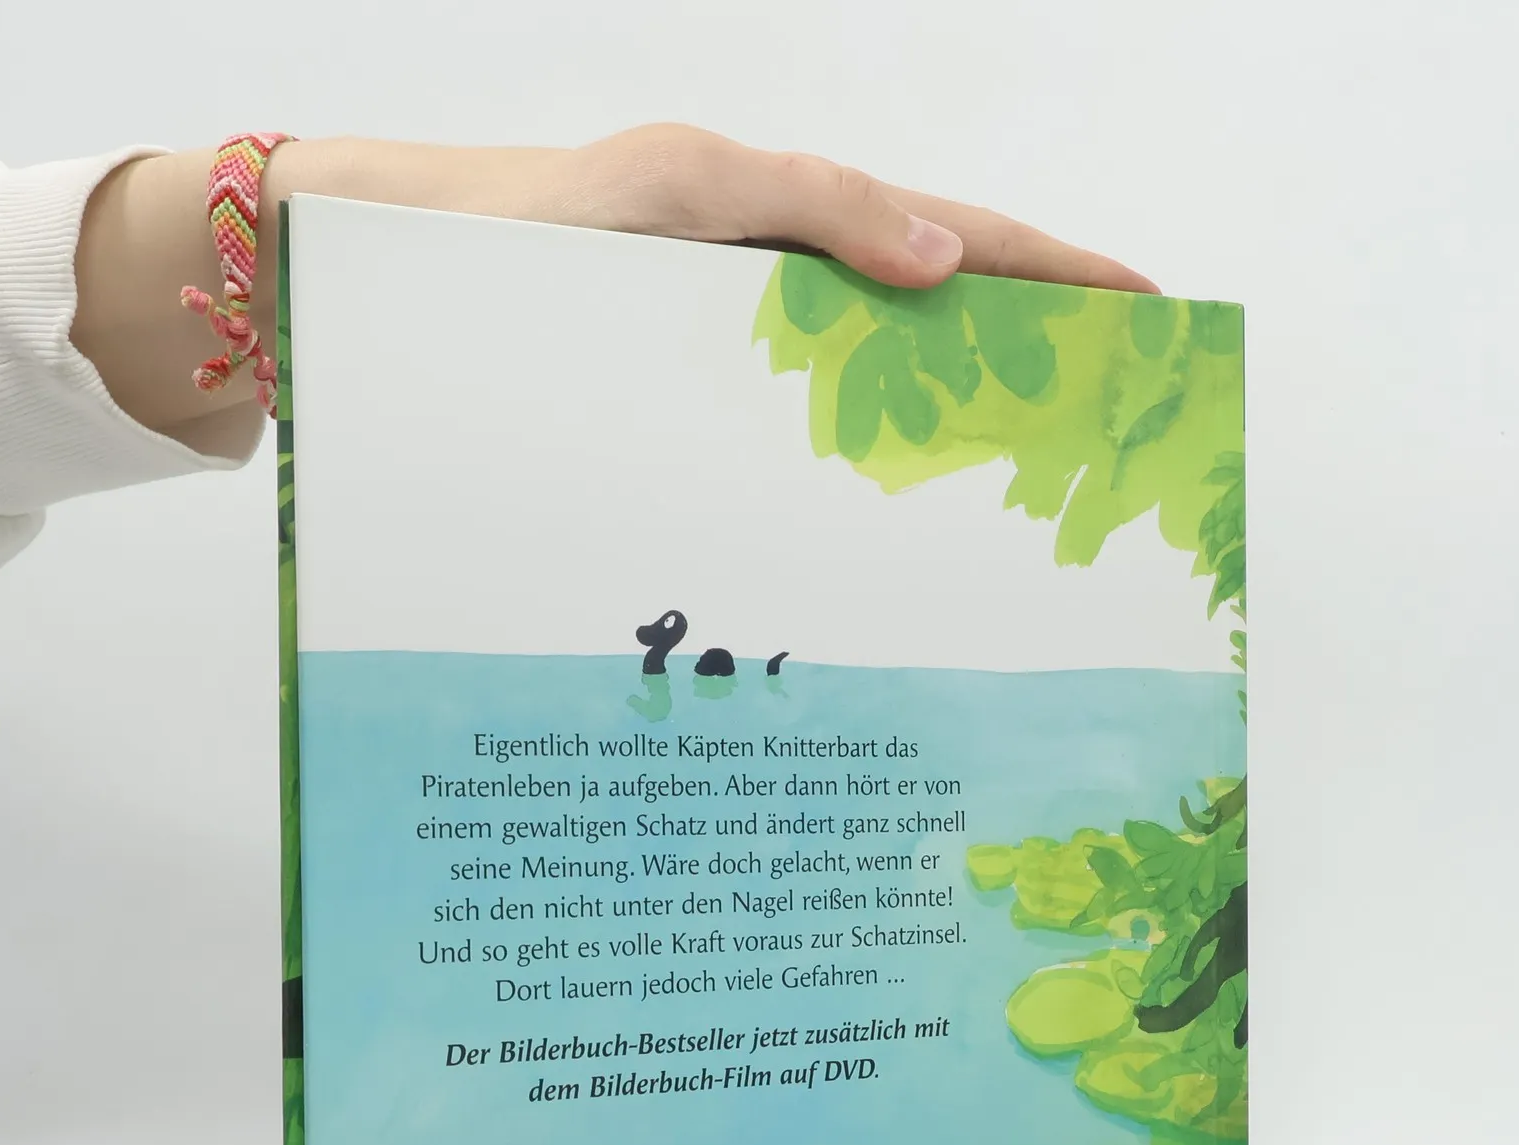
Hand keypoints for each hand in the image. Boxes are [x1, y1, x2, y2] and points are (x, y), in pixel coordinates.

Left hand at [75, 126, 1156, 448]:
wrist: (364, 292)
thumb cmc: (511, 223)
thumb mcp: (670, 186)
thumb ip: (810, 207)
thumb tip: (947, 268)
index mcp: (785, 240)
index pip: (956, 249)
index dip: (1057, 282)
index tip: (1154, 323)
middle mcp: (765, 327)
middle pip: (922, 359)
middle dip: (1018, 403)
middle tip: (1102, 468)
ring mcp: (721, 400)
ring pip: (852, 444)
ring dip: (929, 491)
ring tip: (1006, 556)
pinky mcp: (669, 462)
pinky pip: (771, 494)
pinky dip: (828, 529)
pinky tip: (857, 583)